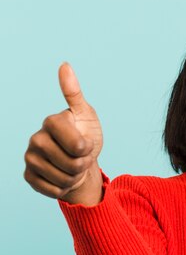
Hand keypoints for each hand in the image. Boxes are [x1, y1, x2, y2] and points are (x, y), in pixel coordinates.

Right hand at [24, 62, 103, 205]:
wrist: (80, 162)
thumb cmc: (85, 136)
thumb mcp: (86, 115)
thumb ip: (74, 93)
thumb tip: (64, 65)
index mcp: (51, 122)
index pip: (77, 145)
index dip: (87, 149)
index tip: (85, 143)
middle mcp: (36, 138)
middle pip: (72, 164)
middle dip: (82, 164)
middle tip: (79, 157)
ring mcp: (30, 158)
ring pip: (63, 178)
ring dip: (74, 176)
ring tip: (72, 167)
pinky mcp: (28, 176)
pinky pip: (52, 190)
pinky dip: (63, 188)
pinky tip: (61, 177)